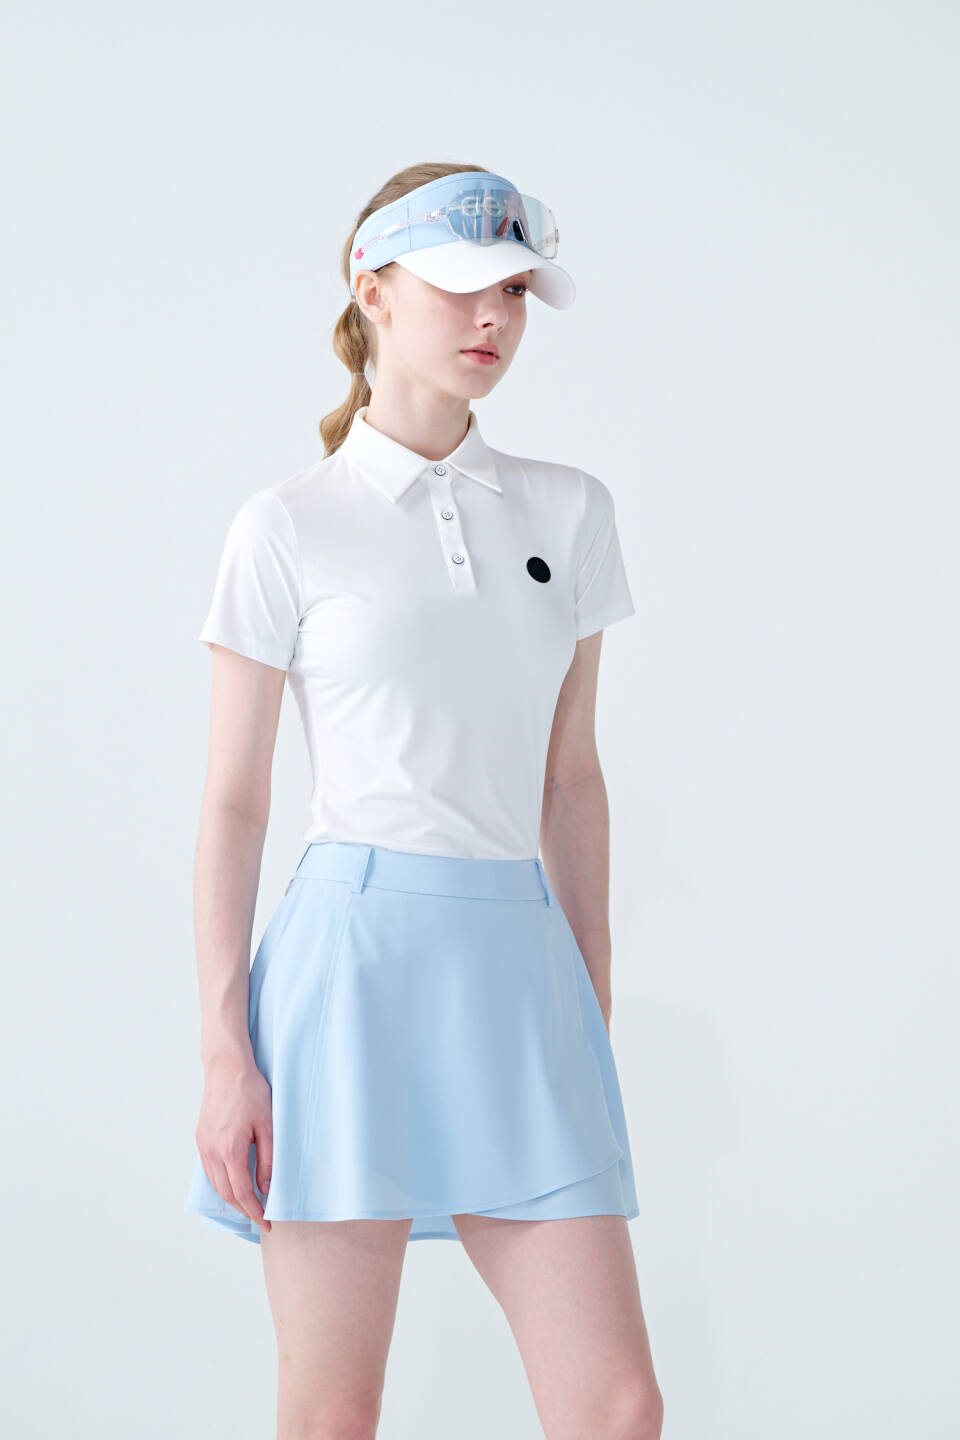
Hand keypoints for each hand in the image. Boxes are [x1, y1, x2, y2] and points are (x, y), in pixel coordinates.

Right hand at [194, 1051, 273, 1233]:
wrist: (226, 1068)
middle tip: (260, 1218)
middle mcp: (212, 1151)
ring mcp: (203, 1145)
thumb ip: (268, 1160)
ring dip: (232, 1198)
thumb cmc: (250, 1092)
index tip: (266, 1222)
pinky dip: (222, 1183)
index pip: (242, 1192)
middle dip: (244, 1210)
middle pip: (226, 1193)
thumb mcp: (268, 1126)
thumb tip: (266, 1188)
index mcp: (230, 1149)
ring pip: (216, 1184)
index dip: (255, 1211)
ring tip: (250, 1205)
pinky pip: (209, 1171)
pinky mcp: (200, 1139)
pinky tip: (234, 1183)